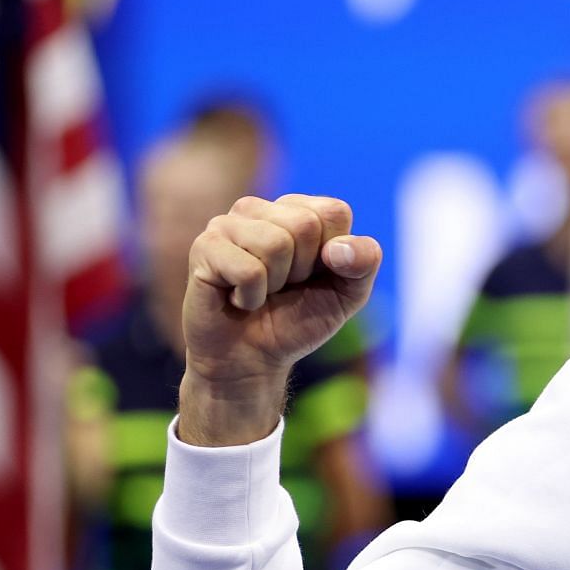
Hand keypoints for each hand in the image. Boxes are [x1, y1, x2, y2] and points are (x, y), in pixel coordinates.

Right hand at [178, 194, 381, 445]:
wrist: (251, 361)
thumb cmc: (298, 321)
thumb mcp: (348, 293)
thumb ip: (364, 261)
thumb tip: (338, 248)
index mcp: (297, 210)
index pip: (335, 212)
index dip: (334, 256)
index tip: (314, 276)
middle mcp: (260, 209)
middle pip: (305, 225)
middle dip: (303, 270)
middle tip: (283, 288)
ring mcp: (227, 223)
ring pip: (275, 244)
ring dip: (275, 284)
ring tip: (260, 292)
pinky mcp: (204, 247)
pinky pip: (248, 270)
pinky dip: (250, 297)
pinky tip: (237, 299)